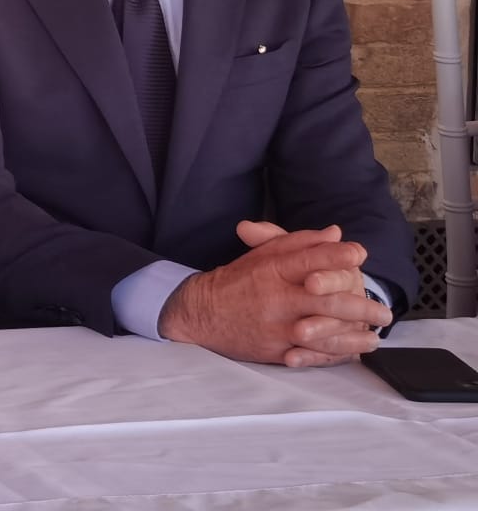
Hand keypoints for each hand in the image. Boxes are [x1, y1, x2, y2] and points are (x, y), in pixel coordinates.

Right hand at [157, 222, 391, 366]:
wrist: (202, 313)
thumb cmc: (238, 280)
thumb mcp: (263, 254)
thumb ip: (300, 243)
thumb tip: (335, 233)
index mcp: (271, 269)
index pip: (307, 259)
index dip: (335, 256)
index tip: (360, 254)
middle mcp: (275, 297)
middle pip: (324, 299)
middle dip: (359, 305)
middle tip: (384, 312)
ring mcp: (277, 326)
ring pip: (323, 331)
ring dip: (354, 335)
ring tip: (375, 336)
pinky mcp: (276, 350)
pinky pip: (312, 354)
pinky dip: (336, 355)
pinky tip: (356, 353)